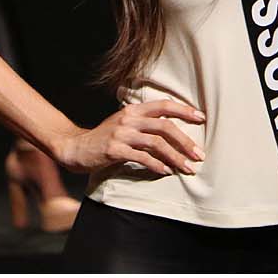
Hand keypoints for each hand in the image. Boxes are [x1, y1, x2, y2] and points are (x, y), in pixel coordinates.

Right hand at [55, 99, 206, 176]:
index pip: (164, 105)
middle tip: (199, 154)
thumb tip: (173, 130)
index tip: (201, 118)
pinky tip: (166, 172)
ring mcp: (122, 134)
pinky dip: (156, 165)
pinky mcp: (115, 150)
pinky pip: (141, 157)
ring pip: (156, 143)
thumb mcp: (124, 123)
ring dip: (175, 157)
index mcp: (134, 110)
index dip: (184, 110)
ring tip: (188, 168)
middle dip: (185, 141)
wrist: (75, 148)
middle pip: (165, 126)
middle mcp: (129, 119)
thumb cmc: (104, 137)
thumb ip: (144, 123)